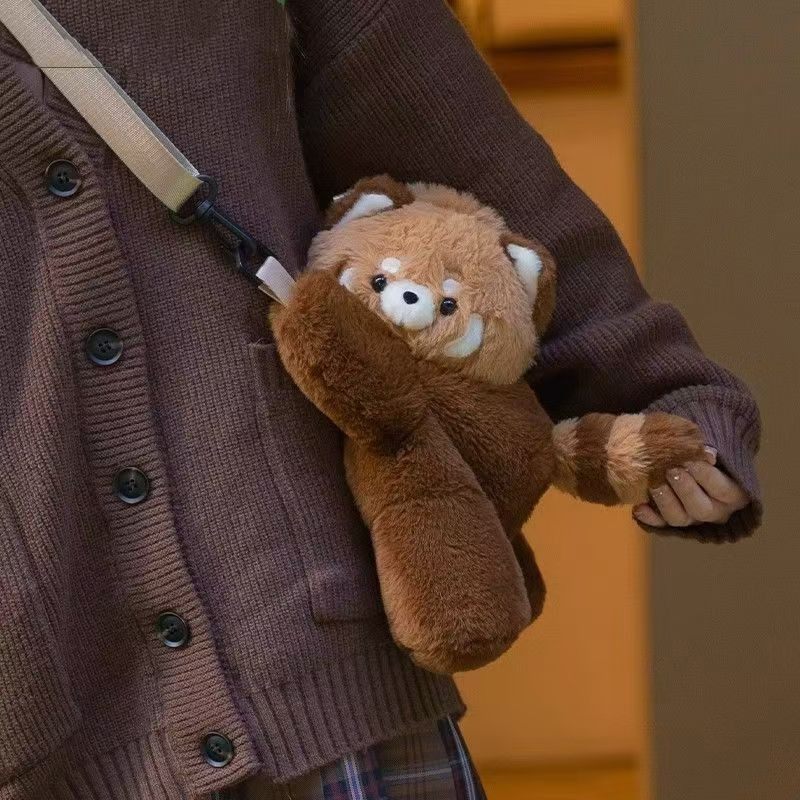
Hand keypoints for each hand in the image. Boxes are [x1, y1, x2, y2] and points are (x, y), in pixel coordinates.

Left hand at [633, 448, 749, 527]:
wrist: (689, 461)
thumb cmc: (703, 452)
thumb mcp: (711, 449)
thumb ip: (708, 452)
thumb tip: (707, 454)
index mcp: (733, 495)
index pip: (722, 489)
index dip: (706, 475)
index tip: (690, 459)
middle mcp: (714, 511)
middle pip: (701, 509)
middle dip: (685, 489)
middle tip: (671, 470)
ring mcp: (691, 519)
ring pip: (679, 519)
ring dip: (666, 502)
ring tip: (654, 484)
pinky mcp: (669, 522)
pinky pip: (659, 525)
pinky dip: (649, 517)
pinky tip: (639, 507)